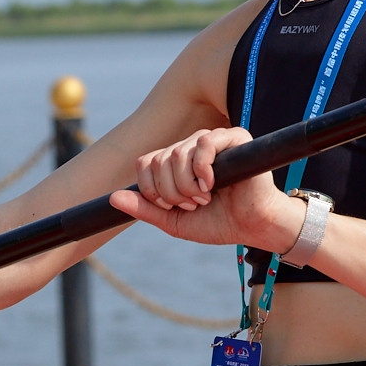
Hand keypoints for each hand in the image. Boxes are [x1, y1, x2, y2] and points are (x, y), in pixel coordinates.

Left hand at [106, 128, 301, 252]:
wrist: (253, 226)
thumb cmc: (218, 222)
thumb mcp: (173, 220)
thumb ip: (145, 208)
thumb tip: (112, 198)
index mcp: (176, 163)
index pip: (145, 163)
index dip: (153, 189)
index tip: (173, 206)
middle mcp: (190, 148)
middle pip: (159, 161)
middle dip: (172, 192)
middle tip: (194, 203)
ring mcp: (212, 141)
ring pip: (177, 155)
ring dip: (188, 185)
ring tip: (206, 197)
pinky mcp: (233, 139)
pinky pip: (203, 143)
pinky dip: (202, 169)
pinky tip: (212, 183)